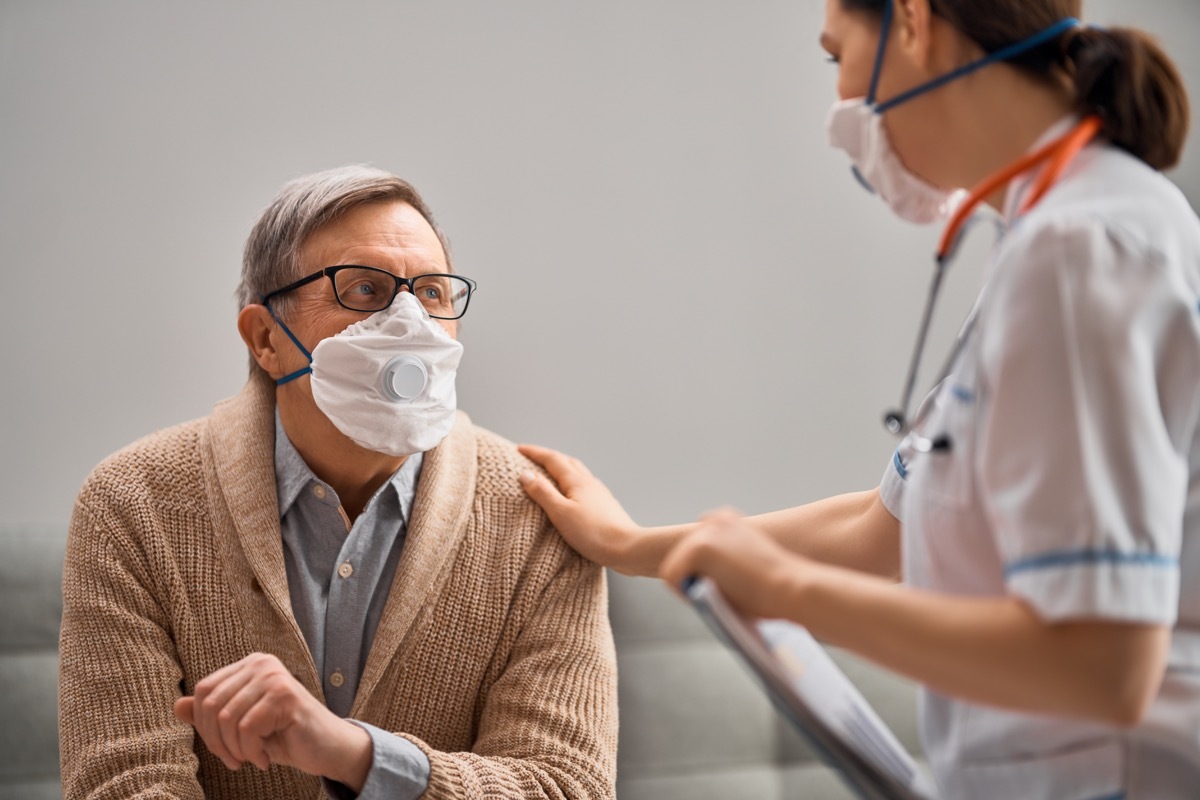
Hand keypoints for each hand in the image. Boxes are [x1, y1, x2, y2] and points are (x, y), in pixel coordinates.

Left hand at [173, 653, 371, 790]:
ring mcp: (273, 677)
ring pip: (226, 719)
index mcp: (250, 665)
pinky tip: (266, 758)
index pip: (204, 691)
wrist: (327, 748)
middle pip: (211, 705)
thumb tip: (177, 705)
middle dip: (217, 742)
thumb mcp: (242, 725)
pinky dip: (251, 753)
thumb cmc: (284, 736)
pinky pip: (247, 729)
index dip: (204, 726)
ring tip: (252, 759)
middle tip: (235, 760)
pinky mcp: (284, 695)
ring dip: (235, 750)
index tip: (223, 750)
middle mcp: (261, 663)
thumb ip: (212, 714)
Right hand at [517, 444, 644, 573]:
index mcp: (576, 481)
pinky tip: (571, 493)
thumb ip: (542, 492)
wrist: (626, 548)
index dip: (534, 452)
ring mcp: (599, 493)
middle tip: (531, 457)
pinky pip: (583, 485)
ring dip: (561, 468)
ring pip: (577, 472)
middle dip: (547, 457)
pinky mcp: (604, 505)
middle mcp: (589, 482)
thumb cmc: (592, 533)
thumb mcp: (560, 513)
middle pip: (566, 461)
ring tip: (548, 473)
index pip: (552, 459)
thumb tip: (525, 474)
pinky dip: (571, 482)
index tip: (519, 449)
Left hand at [659, 507, 807, 620]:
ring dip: (688, 584)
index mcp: (730, 521)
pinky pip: (672, 575)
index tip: (717, 584)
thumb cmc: (778, 588)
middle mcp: (715, 520)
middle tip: (711, 597)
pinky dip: (683, 592)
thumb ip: (726, 566)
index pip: (699, 541)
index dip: (703, 567)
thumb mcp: (749, 566)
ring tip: (712, 600)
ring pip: (676, 565)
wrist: (791, 587)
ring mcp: (704, 532)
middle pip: (683, 554)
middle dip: (692, 576)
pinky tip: (706, 599)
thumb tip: (705, 583)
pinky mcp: (697, 548)